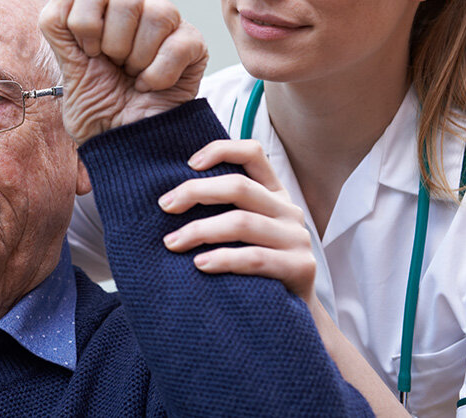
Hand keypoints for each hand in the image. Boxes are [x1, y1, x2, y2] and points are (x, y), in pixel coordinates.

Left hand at [39, 0, 207, 143]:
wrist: (124, 144)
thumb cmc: (97, 105)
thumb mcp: (66, 65)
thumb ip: (56, 21)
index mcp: (102, 5)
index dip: (85, 19)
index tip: (87, 52)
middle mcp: (136, 6)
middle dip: (112, 42)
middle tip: (112, 65)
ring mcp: (168, 24)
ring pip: (157, 11)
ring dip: (137, 56)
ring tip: (132, 75)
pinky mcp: (194, 45)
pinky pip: (178, 44)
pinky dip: (158, 74)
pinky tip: (150, 85)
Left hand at [158, 139, 314, 300]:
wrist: (293, 315)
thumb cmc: (254, 270)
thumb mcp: (242, 234)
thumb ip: (222, 211)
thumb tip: (169, 198)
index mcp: (274, 194)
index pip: (252, 154)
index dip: (221, 150)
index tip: (188, 164)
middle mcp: (288, 210)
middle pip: (239, 186)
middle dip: (195, 192)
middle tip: (164, 206)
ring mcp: (296, 238)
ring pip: (242, 222)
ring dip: (200, 230)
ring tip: (172, 242)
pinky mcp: (300, 267)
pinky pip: (255, 258)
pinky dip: (224, 259)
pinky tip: (200, 265)